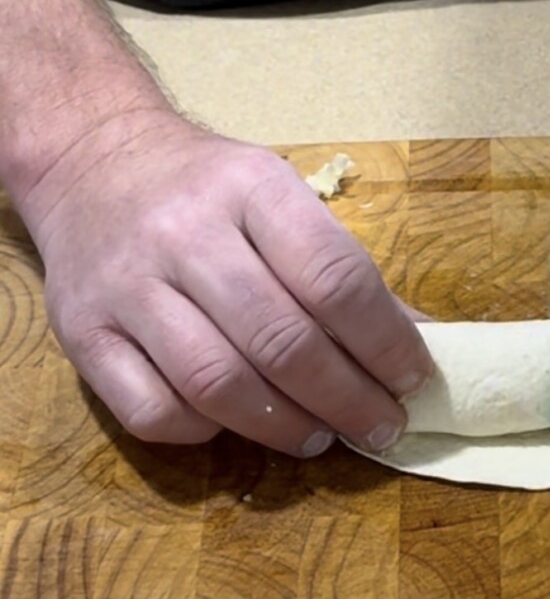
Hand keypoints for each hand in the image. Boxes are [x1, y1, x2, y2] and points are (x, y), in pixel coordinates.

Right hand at [19, 109, 432, 457]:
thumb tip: (420, 343)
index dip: (385, 342)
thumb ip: (341, 269)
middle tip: (380, 426)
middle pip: (280, 340)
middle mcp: (184, 233)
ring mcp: (127, 286)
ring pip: (216, 383)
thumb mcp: (278, 198)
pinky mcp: (81, 333)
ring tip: (320, 437)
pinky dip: (201, 432)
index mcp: (251, 188)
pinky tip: (233, 425)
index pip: (334, 277)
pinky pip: (150, 411)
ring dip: (282, 426)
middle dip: (346, 398)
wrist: (90, 161)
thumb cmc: (205, 189)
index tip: (414, 380)